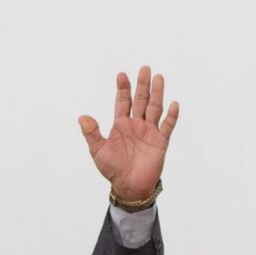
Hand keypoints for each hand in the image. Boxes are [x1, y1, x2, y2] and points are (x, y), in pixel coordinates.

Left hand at [78, 67, 179, 202]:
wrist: (129, 186)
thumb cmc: (112, 169)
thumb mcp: (98, 150)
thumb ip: (92, 133)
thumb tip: (82, 117)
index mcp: (121, 125)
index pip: (122, 102)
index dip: (123, 88)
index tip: (121, 75)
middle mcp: (136, 125)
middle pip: (141, 100)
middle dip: (142, 85)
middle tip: (145, 68)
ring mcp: (149, 132)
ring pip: (155, 108)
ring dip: (157, 93)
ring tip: (159, 77)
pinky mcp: (160, 142)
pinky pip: (167, 126)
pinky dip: (171, 116)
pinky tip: (173, 103)